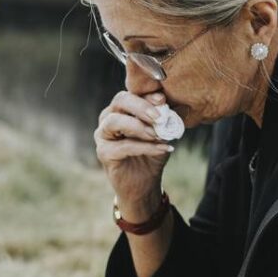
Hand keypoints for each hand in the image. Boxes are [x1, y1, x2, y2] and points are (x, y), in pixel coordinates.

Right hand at [95, 90, 172, 222]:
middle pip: (120, 101)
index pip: (133, 93)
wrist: (144, 183)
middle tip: (158, 117)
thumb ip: (166, 119)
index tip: (162, 100)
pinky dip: (145, 147)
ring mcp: (103, 134)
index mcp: (123, 108)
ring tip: (158, 135)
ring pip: (115, 121)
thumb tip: (174, 104)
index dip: (147, 95)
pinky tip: (163, 149)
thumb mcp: (163, 133)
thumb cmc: (152, 154)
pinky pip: (123, 146)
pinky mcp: (103, 152)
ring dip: (139, 126)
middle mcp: (109, 117)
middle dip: (141, 106)